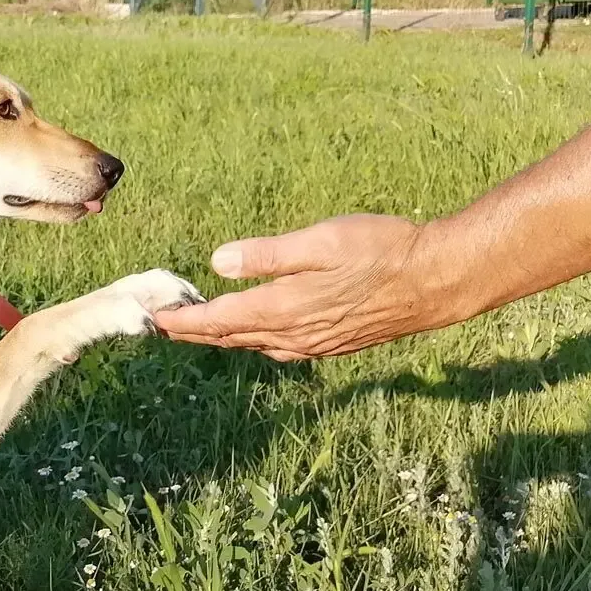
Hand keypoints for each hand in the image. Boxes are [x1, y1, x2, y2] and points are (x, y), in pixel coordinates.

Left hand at [154, 215, 459, 360]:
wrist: (436, 282)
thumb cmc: (381, 251)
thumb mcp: (322, 241)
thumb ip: (267, 255)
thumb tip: (218, 263)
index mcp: (284, 309)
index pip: (218, 320)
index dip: (183, 320)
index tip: (154, 318)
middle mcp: (294, 335)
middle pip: (230, 337)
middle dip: (193, 332)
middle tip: (161, 325)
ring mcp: (313, 344)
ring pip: (253, 345)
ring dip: (221, 337)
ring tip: (196, 328)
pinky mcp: (330, 343)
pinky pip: (279, 349)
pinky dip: (253, 341)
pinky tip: (252, 335)